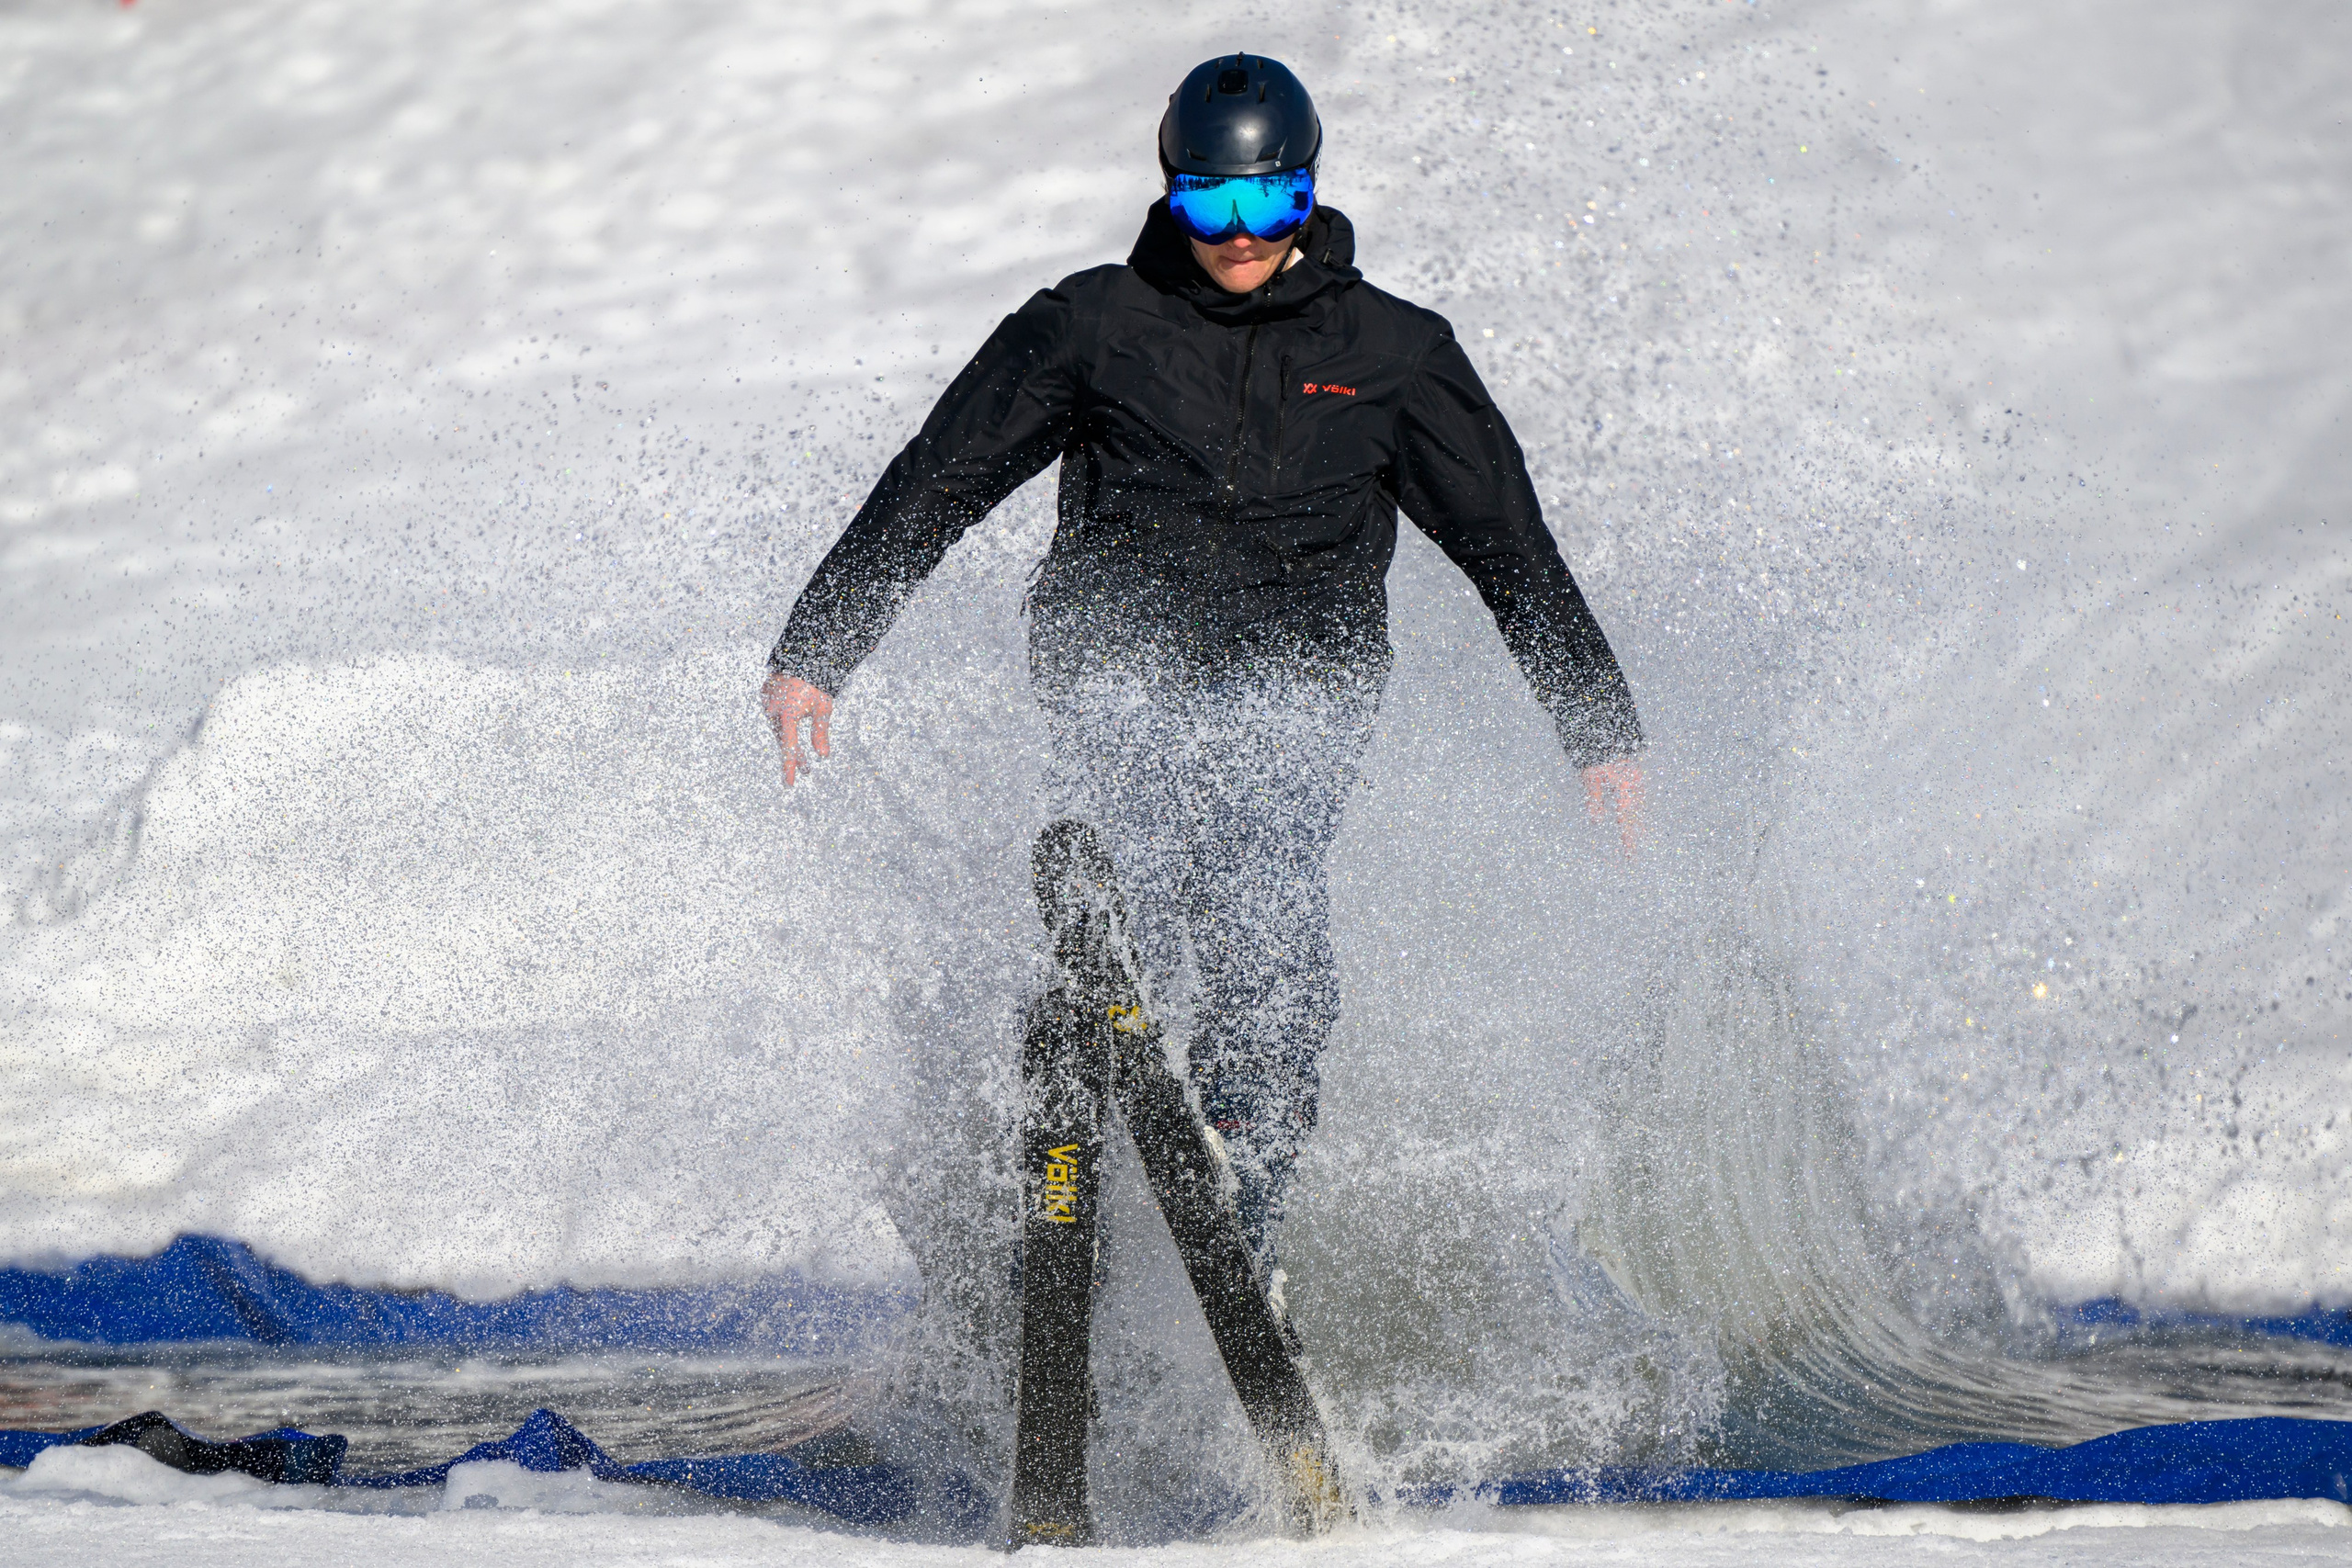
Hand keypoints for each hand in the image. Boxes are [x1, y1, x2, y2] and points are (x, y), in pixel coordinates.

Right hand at [761, 671, 832, 786]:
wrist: (804, 655)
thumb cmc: (817, 681)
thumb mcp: (823, 708)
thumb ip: (820, 733)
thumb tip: (822, 755)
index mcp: (788, 713)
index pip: (789, 746)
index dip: (790, 766)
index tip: (789, 782)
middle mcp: (773, 709)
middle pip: (783, 739)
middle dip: (795, 755)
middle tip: (806, 771)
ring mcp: (766, 701)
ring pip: (777, 728)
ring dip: (789, 740)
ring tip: (803, 757)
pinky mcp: (764, 694)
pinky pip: (773, 714)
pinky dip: (783, 723)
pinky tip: (792, 727)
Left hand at [1581, 758, 1642, 859]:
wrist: (1605, 732)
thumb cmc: (1595, 755)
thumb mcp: (1591, 777)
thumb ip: (1595, 799)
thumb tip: (1597, 821)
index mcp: (1626, 787)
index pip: (1627, 819)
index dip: (1629, 838)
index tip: (1630, 855)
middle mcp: (1635, 785)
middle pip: (1636, 814)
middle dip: (1635, 833)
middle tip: (1633, 853)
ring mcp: (1638, 779)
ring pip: (1640, 806)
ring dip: (1638, 822)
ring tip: (1639, 838)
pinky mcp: (1636, 775)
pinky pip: (1639, 797)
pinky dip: (1638, 809)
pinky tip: (1636, 814)